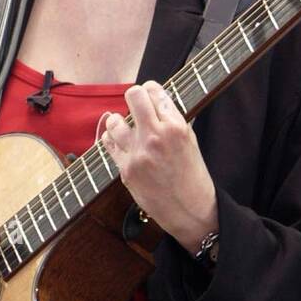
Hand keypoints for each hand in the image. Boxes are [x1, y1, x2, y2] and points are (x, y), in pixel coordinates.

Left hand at [96, 81, 217, 255]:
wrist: (189, 210)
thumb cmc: (192, 174)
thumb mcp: (190, 140)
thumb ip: (171, 118)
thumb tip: (154, 99)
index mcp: (176, 127)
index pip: (154, 91)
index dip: (151, 90)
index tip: (151, 95)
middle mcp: (156, 137)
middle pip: (134, 95)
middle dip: (135, 96)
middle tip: (137, 104)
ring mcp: (138, 153)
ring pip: (115, 120)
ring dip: (120, 121)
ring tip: (126, 126)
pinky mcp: (126, 169)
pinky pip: (109, 143)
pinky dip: (112, 139)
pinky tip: (119, 140)